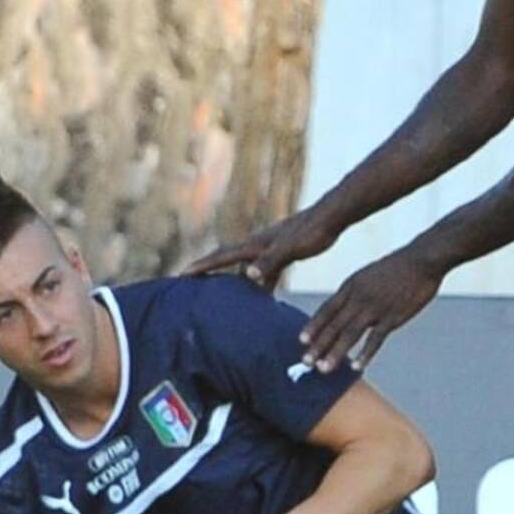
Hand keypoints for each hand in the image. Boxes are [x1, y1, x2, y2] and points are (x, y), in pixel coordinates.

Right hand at [185, 207, 337, 290]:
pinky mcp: (283, 252)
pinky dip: (259, 283)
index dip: (202, 266)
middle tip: (190, 282)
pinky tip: (263, 296)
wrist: (331, 217)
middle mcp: (258, 245)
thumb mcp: (290, 249)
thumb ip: (270, 262)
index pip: (222, 257)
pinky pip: (264, 270)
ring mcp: (270, 248)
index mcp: (255, 245)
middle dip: (208, 270)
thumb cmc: (311, 231)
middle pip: (227, 260)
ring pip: (245, 267)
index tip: (181, 275)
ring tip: (222, 296)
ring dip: (234, 280)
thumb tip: (248, 276)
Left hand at [299, 248, 442, 371]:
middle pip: (334, 325)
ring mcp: (375, 307)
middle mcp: (359, 297)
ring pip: (350, 334)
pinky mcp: (393, 316)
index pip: (327, 309)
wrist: (422, 259)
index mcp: (351, 286)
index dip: (314, 326)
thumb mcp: (368, 274)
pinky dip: (365, 354)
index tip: (301, 341)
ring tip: (324, 369)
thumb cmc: (397, 267)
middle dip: (318, 345)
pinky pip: (376, 339)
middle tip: (306, 362)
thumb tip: (345, 306)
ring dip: (336, 353)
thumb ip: (356, 291)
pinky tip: (356, 367)